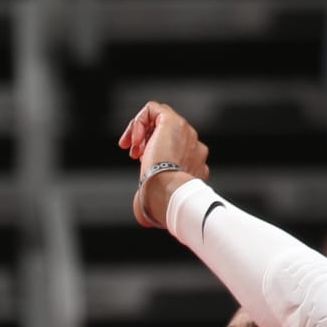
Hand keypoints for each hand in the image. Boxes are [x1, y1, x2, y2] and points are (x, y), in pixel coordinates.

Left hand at [119, 102, 209, 229]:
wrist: (168, 193)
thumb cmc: (164, 203)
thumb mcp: (162, 200)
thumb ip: (157, 198)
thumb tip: (144, 217)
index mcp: (195, 163)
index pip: (175, 146)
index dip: (154, 149)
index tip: (139, 161)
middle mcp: (195, 146)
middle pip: (168, 131)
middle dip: (147, 140)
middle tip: (133, 155)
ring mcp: (186, 132)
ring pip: (160, 118)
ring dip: (141, 131)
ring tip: (131, 149)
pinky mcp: (173, 121)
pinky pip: (153, 109)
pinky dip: (138, 121)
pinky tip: (132, 139)